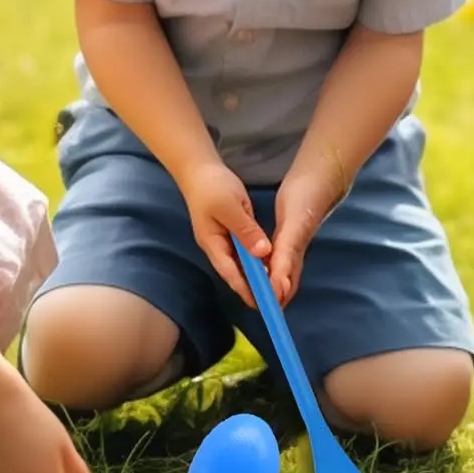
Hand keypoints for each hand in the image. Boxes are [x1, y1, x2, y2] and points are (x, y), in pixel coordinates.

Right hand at [180, 158, 268, 305]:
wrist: (199, 168)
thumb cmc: (212, 187)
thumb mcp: (230, 207)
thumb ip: (246, 231)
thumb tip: (261, 253)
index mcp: (213, 244)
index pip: (232, 273)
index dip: (247, 289)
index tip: (263, 304)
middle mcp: (217, 246)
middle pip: (236, 272)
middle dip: (253, 287)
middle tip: (273, 302)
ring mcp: (222, 239)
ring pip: (241, 263)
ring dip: (256, 275)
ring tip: (274, 289)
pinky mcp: (230, 231)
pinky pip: (243, 250)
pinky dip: (255, 259)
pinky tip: (268, 264)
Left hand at [268, 164, 339, 304]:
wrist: (321, 174)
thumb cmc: (307, 198)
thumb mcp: (294, 226)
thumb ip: (286, 255)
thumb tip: (279, 288)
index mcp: (293, 253)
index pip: (283, 287)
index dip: (274, 301)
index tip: (263, 312)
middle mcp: (295, 251)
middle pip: (284, 283)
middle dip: (272, 298)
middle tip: (257, 309)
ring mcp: (294, 241)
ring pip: (281, 271)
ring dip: (270, 284)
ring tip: (258, 295)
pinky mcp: (291, 232)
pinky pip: (280, 256)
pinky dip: (270, 266)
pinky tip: (264, 266)